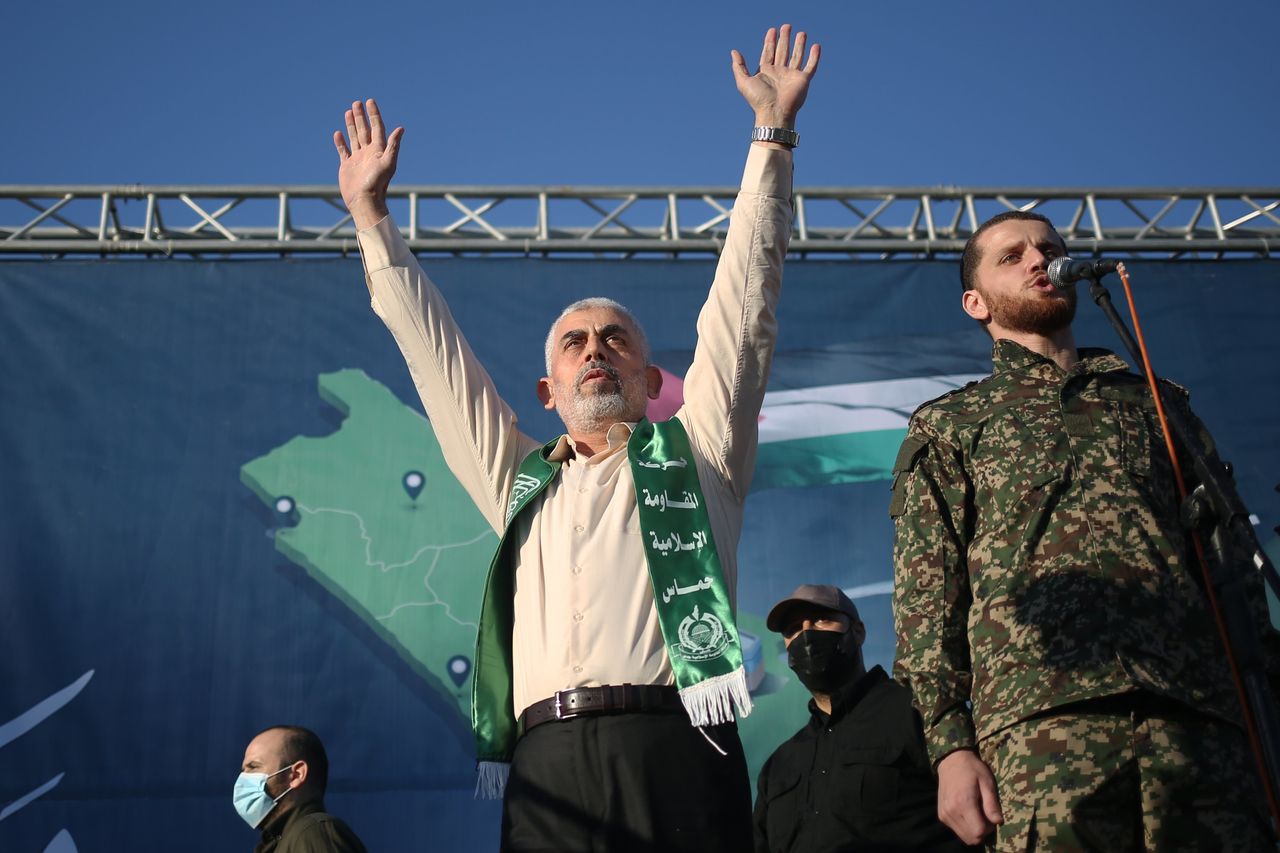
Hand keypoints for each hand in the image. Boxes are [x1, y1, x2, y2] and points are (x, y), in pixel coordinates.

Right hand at [333, 98, 403, 230]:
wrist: (365, 201)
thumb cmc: (378, 184)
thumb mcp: (388, 163)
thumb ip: (393, 145)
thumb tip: (401, 128)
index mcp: (379, 150)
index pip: (377, 128)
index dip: (374, 115)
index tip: (370, 101)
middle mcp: (369, 153)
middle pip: (365, 130)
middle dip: (361, 116)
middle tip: (357, 103)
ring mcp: (358, 159)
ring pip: (354, 137)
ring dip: (352, 125)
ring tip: (348, 111)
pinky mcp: (348, 166)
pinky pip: (344, 150)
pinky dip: (341, 142)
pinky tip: (338, 133)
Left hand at [731, 24, 819, 129]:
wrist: (774, 112)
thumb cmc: (758, 100)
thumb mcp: (743, 81)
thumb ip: (739, 66)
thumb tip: (734, 51)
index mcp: (766, 72)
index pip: (769, 52)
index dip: (770, 41)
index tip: (772, 30)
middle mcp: (779, 73)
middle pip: (783, 51)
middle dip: (784, 39)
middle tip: (786, 26)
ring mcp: (792, 76)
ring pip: (797, 56)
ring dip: (799, 45)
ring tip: (801, 33)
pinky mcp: (803, 80)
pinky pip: (810, 66)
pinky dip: (814, 57)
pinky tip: (816, 46)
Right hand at [936, 749, 1003, 845]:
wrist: (951, 762)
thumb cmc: (973, 770)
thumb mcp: (987, 783)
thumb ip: (992, 804)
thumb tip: (998, 821)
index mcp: (963, 803)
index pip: (978, 832)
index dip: (989, 828)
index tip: (991, 816)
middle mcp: (951, 811)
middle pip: (971, 838)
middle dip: (982, 831)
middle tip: (985, 815)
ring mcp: (944, 814)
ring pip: (964, 837)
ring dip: (974, 830)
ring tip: (976, 813)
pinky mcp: (941, 815)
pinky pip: (957, 830)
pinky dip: (965, 826)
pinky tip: (967, 812)